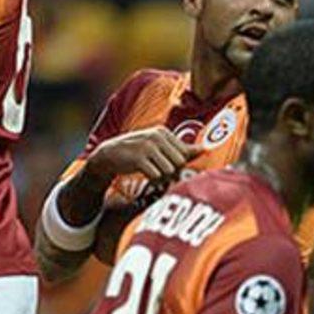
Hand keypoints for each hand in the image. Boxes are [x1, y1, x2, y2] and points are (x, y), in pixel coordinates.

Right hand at [85, 127, 202, 185]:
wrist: (108, 155)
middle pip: (179, 163)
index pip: (184, 153)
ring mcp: (147, 147)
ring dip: (163, 178)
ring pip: (169, 171)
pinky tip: (148, 179)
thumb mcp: (157, 146)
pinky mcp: (138, 159)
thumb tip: (205, 149)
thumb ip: (181, 148)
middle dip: (173, 173)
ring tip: (154, 176)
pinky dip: (154, 181)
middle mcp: (156, 137)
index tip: (169, 169)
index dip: (179, 166)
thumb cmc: (137, 152)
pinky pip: (156, 176)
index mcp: (162, 132)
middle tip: (162, 175)